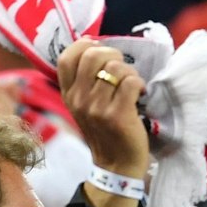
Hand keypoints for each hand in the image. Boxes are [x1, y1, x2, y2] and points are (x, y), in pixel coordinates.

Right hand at [56, 40, 149, 181]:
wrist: (116, 165)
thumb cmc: (104, 130)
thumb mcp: (83, 105)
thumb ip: (83, 79)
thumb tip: (91, 42)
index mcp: (68, 94)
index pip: (66, 57)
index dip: (84, 45)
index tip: (99, 50)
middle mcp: (78, 99)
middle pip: (92, 55)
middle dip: (113, 55)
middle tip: (121, 68)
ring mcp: (96, 108)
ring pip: (115, 68)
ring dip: (129, 72)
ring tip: (131, 85)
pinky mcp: (117, 115)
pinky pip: (131, 82)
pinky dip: (139, 83)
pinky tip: (139, 94)